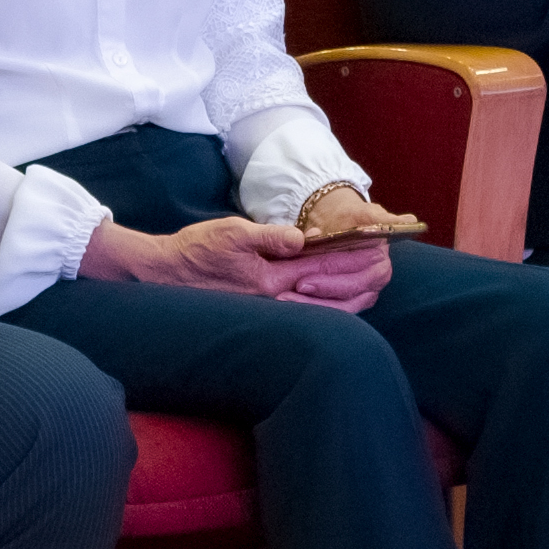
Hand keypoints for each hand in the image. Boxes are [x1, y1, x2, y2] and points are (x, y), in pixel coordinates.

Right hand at [81, 214, 378, 306]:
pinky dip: (330, 307)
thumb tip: (301, 238)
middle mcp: (275, 302)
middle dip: (360, 277)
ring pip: (324, 311)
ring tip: (372, 282)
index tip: (378, 242)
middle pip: (332, 294)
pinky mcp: (264, 313)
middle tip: (384, 261)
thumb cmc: (195, 252)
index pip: (323, 264)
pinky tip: (341, 299)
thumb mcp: (231, 233)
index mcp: (270, 279)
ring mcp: (271, 312)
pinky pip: (308, 316)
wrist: (163, 277)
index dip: (352, 252)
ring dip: (350, 296)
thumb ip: (269, 237)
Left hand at [290, 185, 413, 311]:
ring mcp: (362, 295)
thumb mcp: (365, 212)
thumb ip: (383, 218)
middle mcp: (375, 282)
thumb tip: (408, 222)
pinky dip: (310, 310)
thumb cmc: (350, 217)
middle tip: (285, 293)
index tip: (303, 281)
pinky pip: (331, 312)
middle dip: (315, 295)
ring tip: (283, 300)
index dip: (329, 281)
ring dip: (310, 307)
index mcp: (380, 262)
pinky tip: (289, 305)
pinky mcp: (349, 302)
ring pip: (338, 309)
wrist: (339, 222)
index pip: (355, 277)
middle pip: (345, 296)